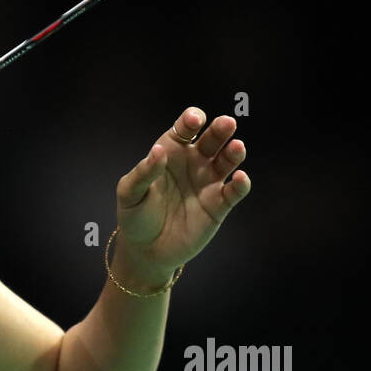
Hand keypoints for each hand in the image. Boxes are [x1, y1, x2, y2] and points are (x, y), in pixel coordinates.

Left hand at [113, 107, 251, 281]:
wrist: (146, 250)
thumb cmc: (135, 215)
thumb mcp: (130, 193)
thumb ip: (143, 172)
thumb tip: (158, 151)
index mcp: (170, 151)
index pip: (184, 129)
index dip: (191, 120)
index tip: (194, 120)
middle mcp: (193, 162)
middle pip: (211, 140)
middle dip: (220, 130)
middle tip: (227, 123)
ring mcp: (208, 183)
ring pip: (227, 161)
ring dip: (234, 152)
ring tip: (237, 147)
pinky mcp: (218, 205)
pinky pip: (234, 191)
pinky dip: (241, 184)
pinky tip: (240, 178)